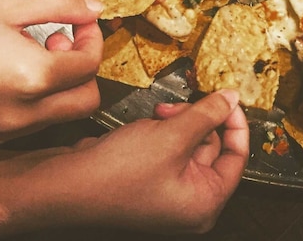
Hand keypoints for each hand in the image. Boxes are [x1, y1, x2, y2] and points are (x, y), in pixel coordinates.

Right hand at [0, 0, 103, 155]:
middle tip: (58, 44)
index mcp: (30, 77)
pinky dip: (17, 108)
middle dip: (81, 72)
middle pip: (84, 104)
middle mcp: (15, 117)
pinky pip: (12, 132)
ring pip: (50, 120)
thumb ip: (60, 6)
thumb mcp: (4, 3)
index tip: (82, 25)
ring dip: (50, 90)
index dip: (92, 39)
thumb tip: (94, 9)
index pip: (90, 66)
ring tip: (20, 56)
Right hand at [51, 90, 249, 233]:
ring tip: (158, 116)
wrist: (65, 184)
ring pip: (189, 143)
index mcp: (205, 203)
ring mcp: (168, 193)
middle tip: (179, 106)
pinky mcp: (150, 181)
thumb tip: (231, 99)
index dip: (235, 123)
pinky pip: (168, 148)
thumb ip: (207, 114)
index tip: (229, 99)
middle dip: (197, 120)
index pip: (237, 157)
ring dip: (177, 122)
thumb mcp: (172, 135)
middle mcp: (189, 203)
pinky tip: (146, 125)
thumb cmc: (116, 174)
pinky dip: (161, 131)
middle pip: (212, 148)